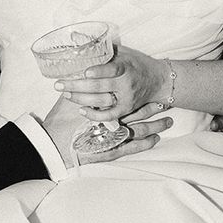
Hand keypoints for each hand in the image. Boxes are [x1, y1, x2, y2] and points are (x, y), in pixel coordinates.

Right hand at [42, 93, 172, 168]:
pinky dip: (146, 143)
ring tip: (169, 120)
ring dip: (156, 124)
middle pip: (139, 112)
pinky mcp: (112, 151)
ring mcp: (113, 137)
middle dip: (154, 106)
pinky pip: (134, 147)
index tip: (154, 87)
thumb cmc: (59, 122)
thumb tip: (84, 70)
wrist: (53, 145)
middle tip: (167, 102)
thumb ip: (80, 86)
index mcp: (103, 105)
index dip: (142, 93)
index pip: (128, 97)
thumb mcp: (69, 99)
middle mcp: (112, 120)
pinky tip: (155, 139)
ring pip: (141, 130)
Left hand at [54, 45, 169, 122]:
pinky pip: (109, 116)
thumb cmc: (137, 63)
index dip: (99, 71)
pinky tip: (81, 110)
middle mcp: (127, 84)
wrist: (158, 80)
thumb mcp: (123, 51)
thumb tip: (76, 36)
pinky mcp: (126, 109)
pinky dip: (94, 115)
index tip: (85, 72)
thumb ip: (102, 46)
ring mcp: (127, 98)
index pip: (113, 69)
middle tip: (59, 84)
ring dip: (81, 99)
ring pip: (101, 101)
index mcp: (126, 66)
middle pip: (100, 87)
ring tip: (66, 94)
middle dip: (77, 86)